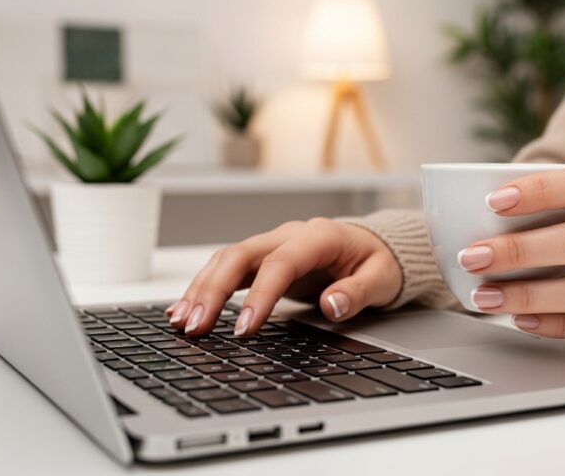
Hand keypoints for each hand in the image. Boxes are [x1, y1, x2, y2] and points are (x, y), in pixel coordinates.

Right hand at [166, 219, 402, 336]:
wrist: (373, 245)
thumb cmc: (377, 261)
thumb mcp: (382, 278)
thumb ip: (359, 292)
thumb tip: (333, 305)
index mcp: (319, 237)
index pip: (280, 263)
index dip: (260, 295)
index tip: (245, 329)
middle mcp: (288, 235)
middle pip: (240, 255)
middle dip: (213, 291)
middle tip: (196, 327)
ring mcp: (272, 244)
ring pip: (226, 260)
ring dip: (201, 290)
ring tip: (181, 322)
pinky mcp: (262, 258)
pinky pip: (227, 269)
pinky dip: (204, 288)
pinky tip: (184, 309)